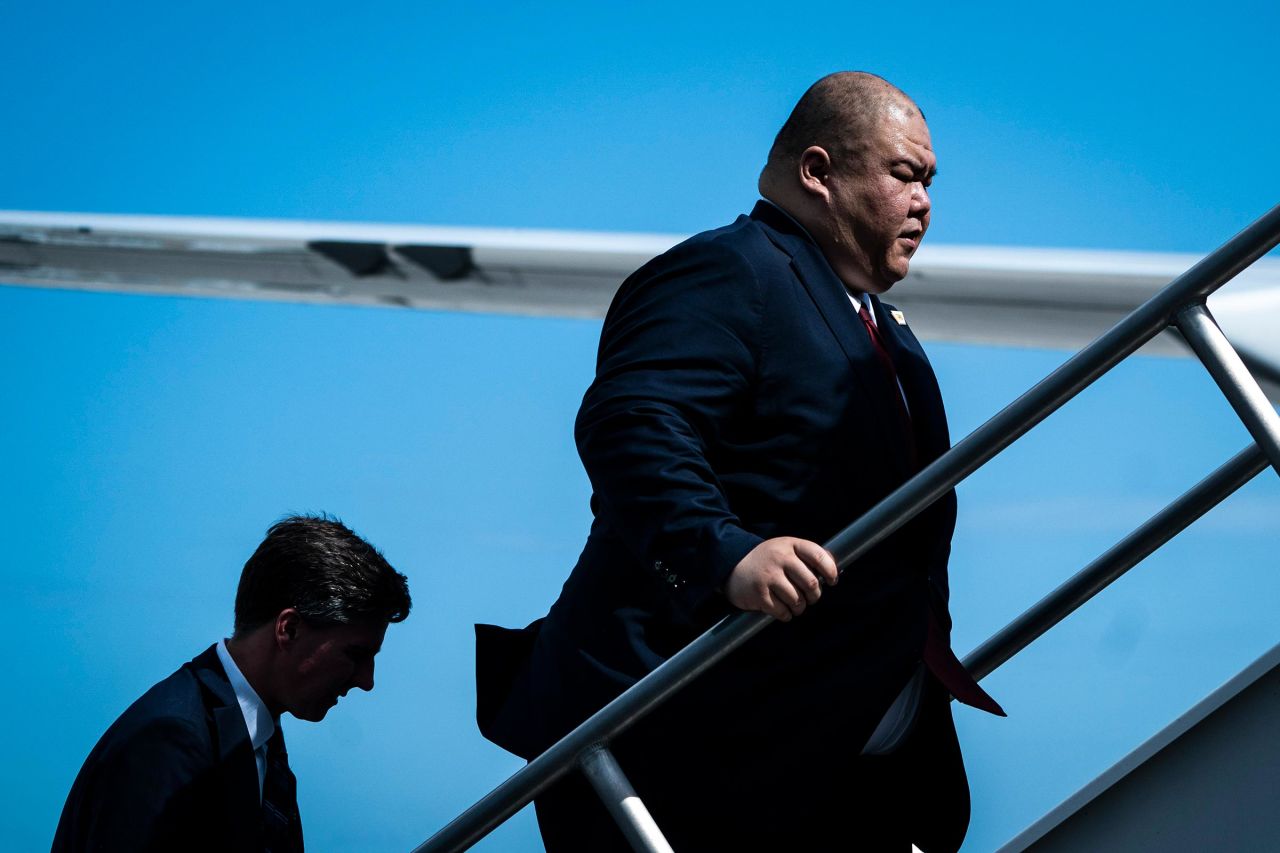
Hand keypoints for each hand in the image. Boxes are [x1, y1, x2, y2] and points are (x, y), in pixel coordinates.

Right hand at [724, 537, 838, 620]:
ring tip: (796, 605)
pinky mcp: (759, 594)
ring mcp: (768, 576)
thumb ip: (807, 556)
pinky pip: (783, 612)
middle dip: (815, 596)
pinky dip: (786, 615)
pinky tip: (783, 610)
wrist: (732, 566)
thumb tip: (834, 567)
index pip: (818, 556)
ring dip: (800, 607)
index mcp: (789, 545)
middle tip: (811, 598)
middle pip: (811, 583)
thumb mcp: (785, 549)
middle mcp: (779, 558)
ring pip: (798, 600)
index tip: (832, 581)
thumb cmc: (766, 560)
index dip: (830, 571)